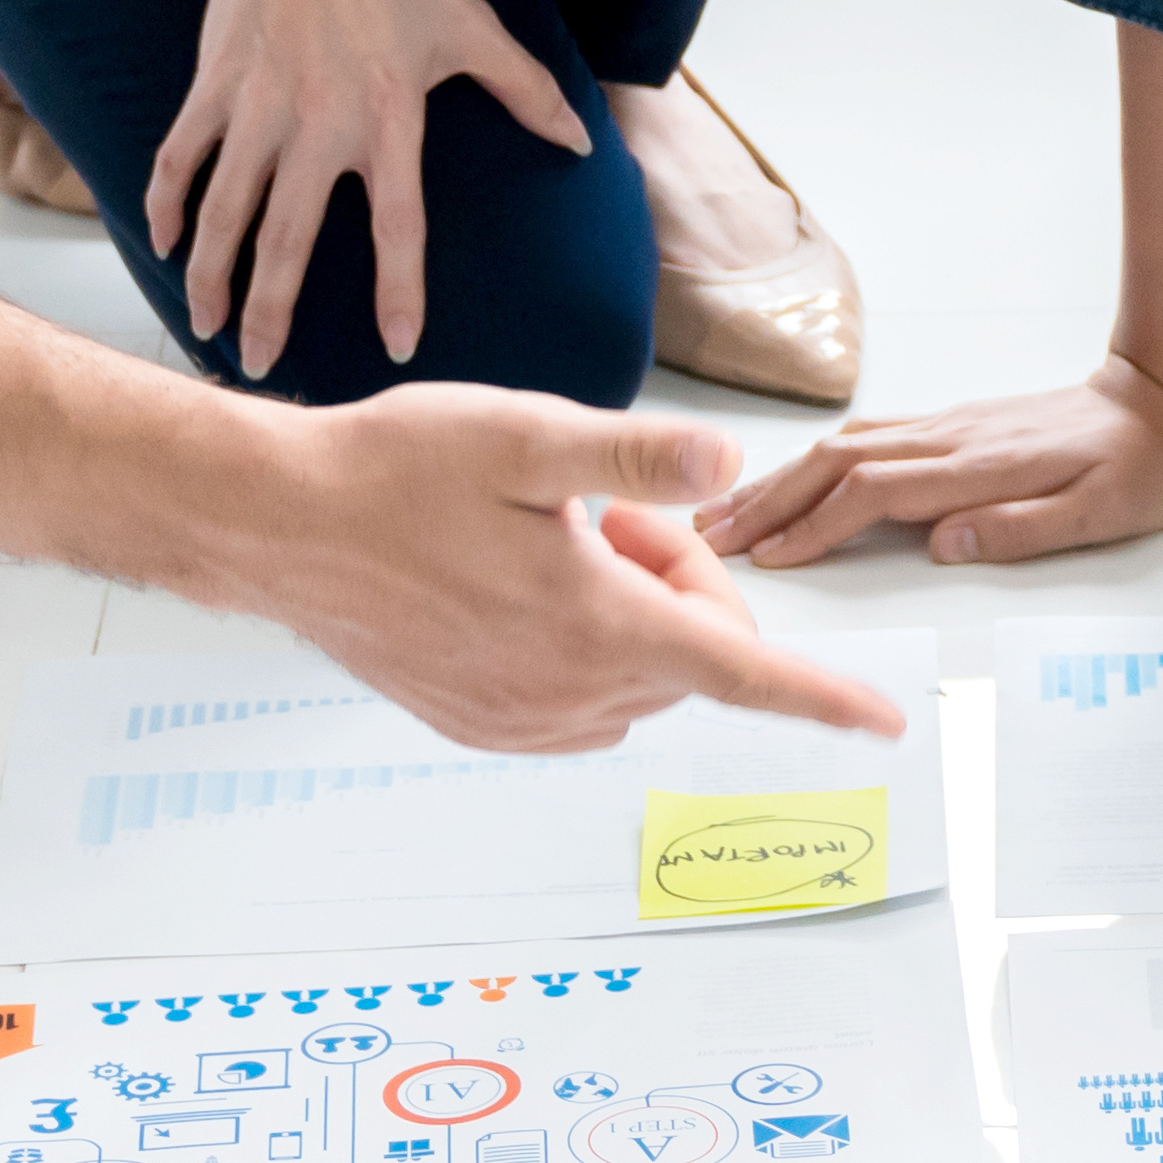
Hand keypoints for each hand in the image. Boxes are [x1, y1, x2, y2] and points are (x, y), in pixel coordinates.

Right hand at [154, 0, 590, 378]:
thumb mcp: (473, 23)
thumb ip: (526, 89)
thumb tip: (581, 140)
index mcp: (389, 117)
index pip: (400, 225)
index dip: (400, 289)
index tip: (397, 346)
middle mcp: (319, 123)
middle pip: (291, 238)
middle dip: (273, 310)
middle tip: (264, 368)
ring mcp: (259, 105)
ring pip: (226, 210)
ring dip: (211, 273)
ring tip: (205, 326)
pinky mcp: (215, 83)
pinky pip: (182, 156)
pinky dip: (166, 201)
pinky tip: (161, 243)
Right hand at [232, 389, 914, 755]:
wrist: (279, 526)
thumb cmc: (394, 470)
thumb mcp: (525, 438)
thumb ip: (636, 458)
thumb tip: (728, 462)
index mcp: (594, 624)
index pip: (741, 673)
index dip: (821, 698)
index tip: (883, 722)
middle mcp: (566, 691)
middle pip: (689, 647)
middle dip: (674, 576)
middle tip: (595, 509)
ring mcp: (520, 718)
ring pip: (636, 671)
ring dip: (623, 609)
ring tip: (542, 538)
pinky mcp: (480, 724)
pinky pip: (577, 697)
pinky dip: (576, 643)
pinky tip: (509, 582)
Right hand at [707, 349, 1162, 570]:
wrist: (1160, 402)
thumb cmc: (1140, 467)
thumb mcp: (1101, 514)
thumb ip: (1020, 530)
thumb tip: (942, 547)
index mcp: (980, 468)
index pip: (873, 494)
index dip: (816, 526)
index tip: (769, 559)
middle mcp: (951, 440)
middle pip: (837, 464)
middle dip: (771, 501)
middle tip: (713, 538)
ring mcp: (947, 427)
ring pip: (843, 446)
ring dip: (783, 479)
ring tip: (731, 510)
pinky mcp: (952, 425)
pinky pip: (867, 437)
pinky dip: (817, 460)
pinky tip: (793, 477)